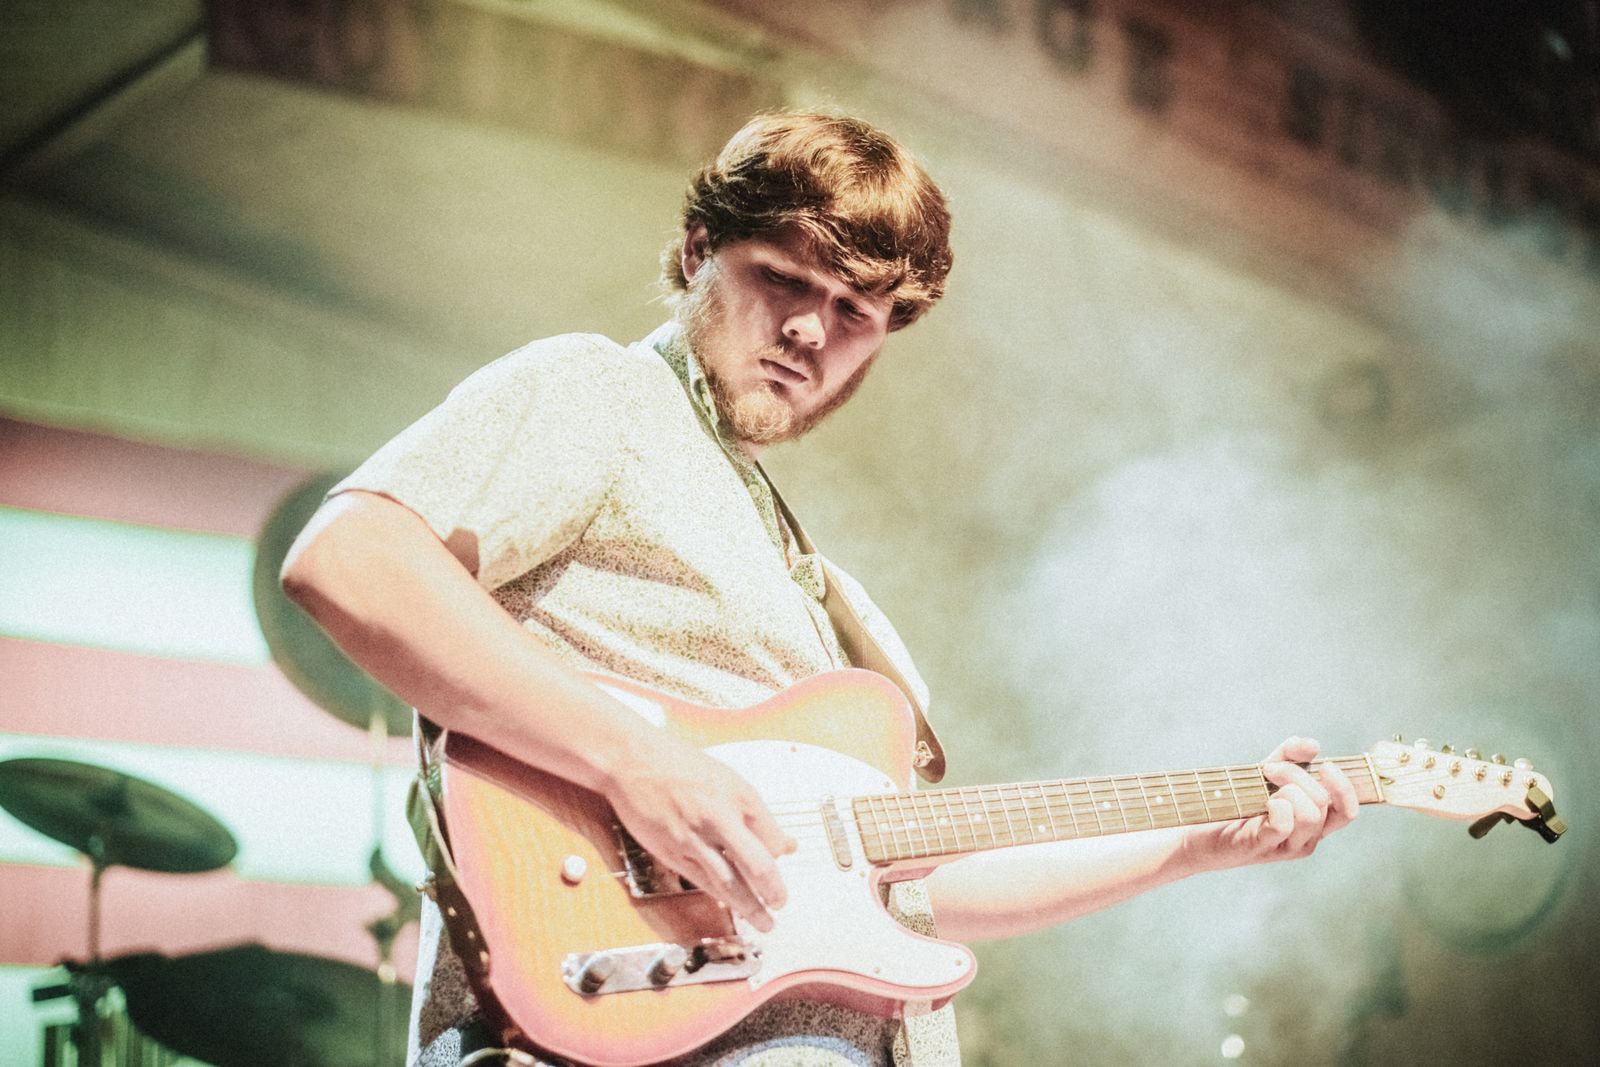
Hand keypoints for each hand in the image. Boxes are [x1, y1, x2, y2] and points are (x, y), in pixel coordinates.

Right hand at [605, 739, 794, 930]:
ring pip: (729, 881)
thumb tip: (786, 843)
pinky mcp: (672, 851)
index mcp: (739, 795)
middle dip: (773, 890)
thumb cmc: (679, 766)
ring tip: (764, 921)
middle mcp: (720, 817)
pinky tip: (730, 906)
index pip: (773, 837)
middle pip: (757, 864)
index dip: (781, 855)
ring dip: (750, 906)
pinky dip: (720, 897)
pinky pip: (702, 881)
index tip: (783, 863)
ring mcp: (694, 837)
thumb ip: (755, 814)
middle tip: (781, 904)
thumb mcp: (727, 780)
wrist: (633, 761)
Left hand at [1185, 737, 1357, 869]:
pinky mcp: (1261, 847)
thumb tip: (1313, 745)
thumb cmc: (1240, 801)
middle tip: (1269, 768)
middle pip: (1324, 803)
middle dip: (1297, 774)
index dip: (1344, 787)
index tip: (1325, 765)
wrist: (1200, 829)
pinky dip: (1277, 805)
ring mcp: (1285, 847)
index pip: (1348, 811)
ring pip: (1310, 815)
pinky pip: (1283, 825)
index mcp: (1314, 823)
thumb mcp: (1268, 772)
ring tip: (1264, 785)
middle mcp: (1306, 839)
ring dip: (1287, 788)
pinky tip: (1263, 801)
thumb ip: (1291, 755)